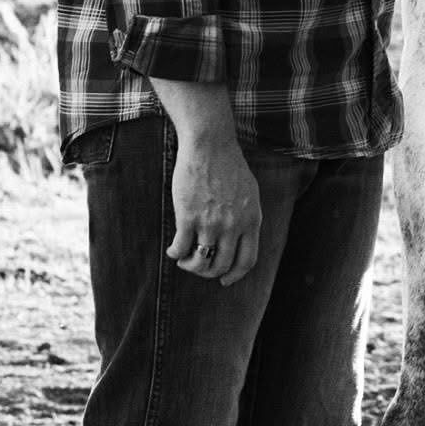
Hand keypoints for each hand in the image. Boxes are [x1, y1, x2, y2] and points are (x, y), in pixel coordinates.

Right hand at [167, 136, 261, 285]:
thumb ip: (247, 217)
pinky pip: (180, 248)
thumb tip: (241, 239)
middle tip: (199, 266)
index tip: (225, 281)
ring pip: (200, 262)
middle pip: (221, 265)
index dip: (235, 275)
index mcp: (251, 219)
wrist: (209, 144)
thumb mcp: (249, 192)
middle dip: (209, 272)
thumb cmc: (228, 165)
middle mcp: (233, 225)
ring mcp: (211, 222)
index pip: (247, 260)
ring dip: (190, 266)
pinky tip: (173, 250)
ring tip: (184, 259)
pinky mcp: (188, 216)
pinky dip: (175, 253)